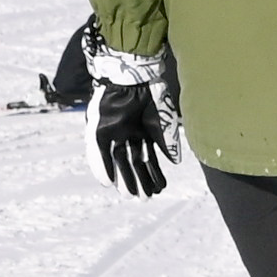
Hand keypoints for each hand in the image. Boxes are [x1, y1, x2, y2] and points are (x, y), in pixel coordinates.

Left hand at [88, 38, 176, 198]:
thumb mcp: (162, 121)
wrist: (133, 77)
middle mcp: (128, 133)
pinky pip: (100, 152)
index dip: (154, 173)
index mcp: (143, 131)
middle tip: (144, 198)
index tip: (159, 189)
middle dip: (139, 179)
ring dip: (124, 177)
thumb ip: (168, 141)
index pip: (149, 158)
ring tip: (129, 194)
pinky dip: (104, 167)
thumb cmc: (150, 94)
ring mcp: (114, 131)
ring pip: (119, 160)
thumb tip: (176, 162)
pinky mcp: (100, 129)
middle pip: (134, 162)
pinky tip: (108, 182)